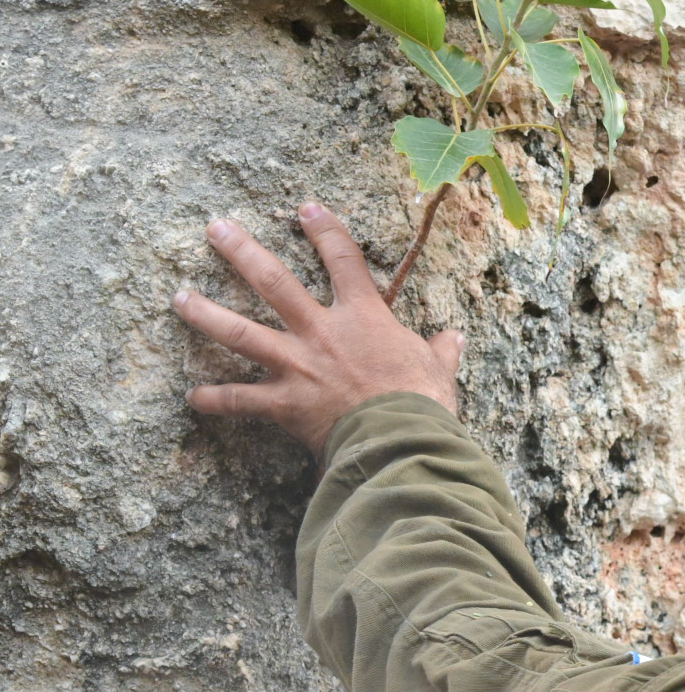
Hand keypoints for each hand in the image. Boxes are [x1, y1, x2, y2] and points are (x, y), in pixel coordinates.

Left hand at [177, 204, 464, 449]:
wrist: (402, 439)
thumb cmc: (424, 402)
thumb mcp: (438, 370)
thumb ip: (441, 352)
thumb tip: (456, 339)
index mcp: (364, 317)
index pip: (344, 261)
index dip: (325, 230)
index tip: (305, 208)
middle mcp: (321, 332)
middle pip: (274, 281)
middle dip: (242, 251)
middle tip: (215, 228)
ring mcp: (297, 365)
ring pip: (241, 331)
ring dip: (205, 312)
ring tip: (178, 296)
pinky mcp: (284, 403)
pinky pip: (241, 400)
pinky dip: (215, 399)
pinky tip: (193, 396)